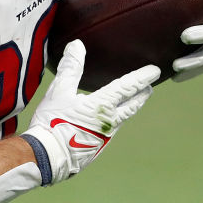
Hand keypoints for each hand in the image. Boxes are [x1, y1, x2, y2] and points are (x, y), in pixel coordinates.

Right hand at [22, 40, 158, 184]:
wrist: (48, 157)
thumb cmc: (52, 122)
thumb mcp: (59, 91)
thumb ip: (71, 68)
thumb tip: (77, 45)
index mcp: (103, 105)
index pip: (128, 86)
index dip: (142, 77)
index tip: (155, 71)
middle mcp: (110, 121)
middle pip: (132, 105)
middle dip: (142, 95)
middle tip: (149, 88)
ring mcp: (105, 136)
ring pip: (122, 118)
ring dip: (130, 108)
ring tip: (131, 102)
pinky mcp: (98, 147)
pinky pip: (111, 130)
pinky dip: (114, 121)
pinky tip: (107, 121)